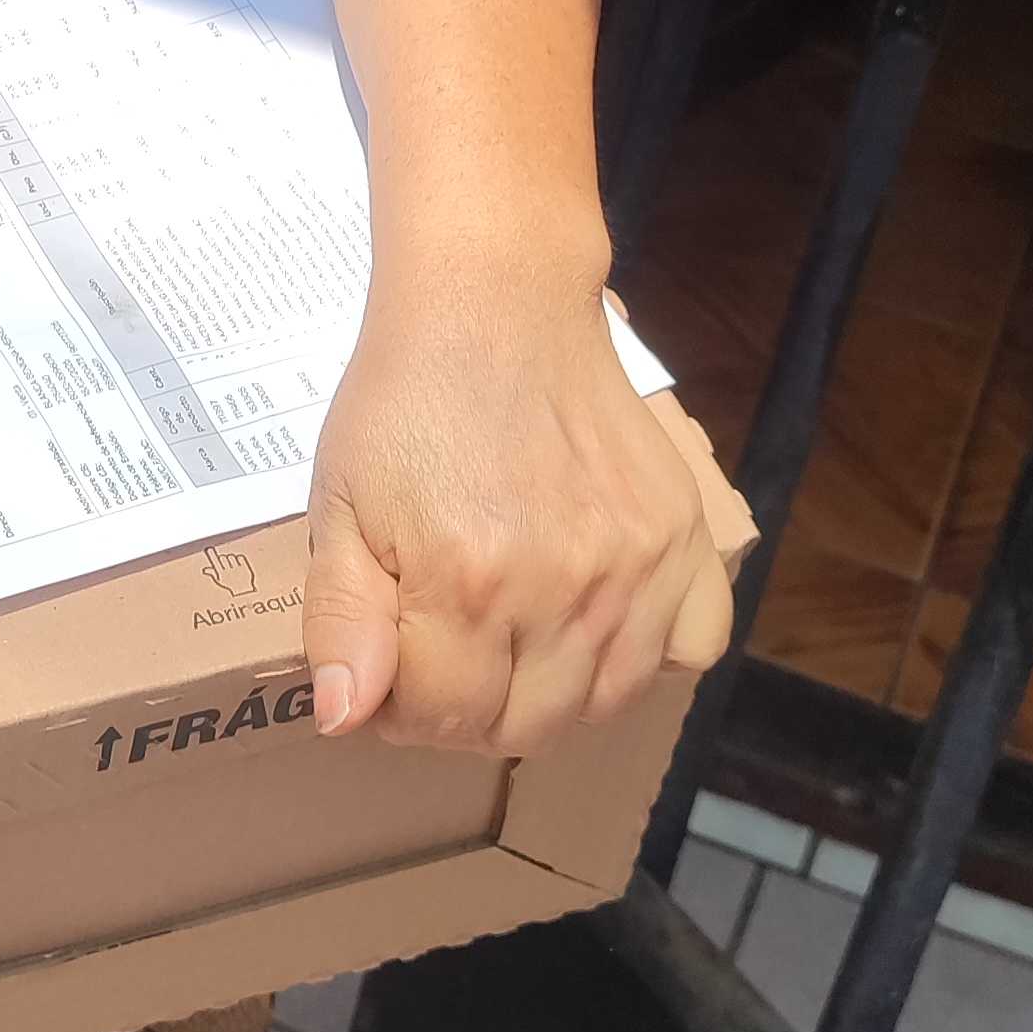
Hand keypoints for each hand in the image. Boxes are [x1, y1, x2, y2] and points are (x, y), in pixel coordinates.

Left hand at [303, 277, 735, 755]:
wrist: (495, 304)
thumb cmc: (406, 401)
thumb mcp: (338, 504)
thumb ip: (342, 619)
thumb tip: (347, 717)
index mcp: (466, 583)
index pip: (442, 720)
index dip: (400, 711)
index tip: (389, 668)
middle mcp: (562, 586)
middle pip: (526, 727)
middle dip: (470, 712)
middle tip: (445, 657)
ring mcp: (636, 565)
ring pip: (607, 704)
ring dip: (553, 695)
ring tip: (512, 643)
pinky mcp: (684, 535)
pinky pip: (693, 646)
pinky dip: (650, 655)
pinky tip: (599, 620)